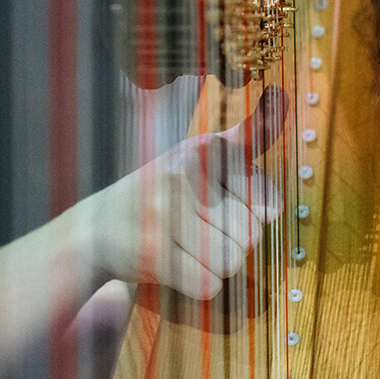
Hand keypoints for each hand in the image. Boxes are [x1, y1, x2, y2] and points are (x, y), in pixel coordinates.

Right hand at [91, 86, 286, 298]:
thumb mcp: (203, 155)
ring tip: (184, 246)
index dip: (252, 215)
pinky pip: (209, 285)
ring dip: (215, 265)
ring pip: (232, 262)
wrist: (97, 229)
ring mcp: (167, 211)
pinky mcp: (154, 250)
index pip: (270, 203)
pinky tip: (174, 264)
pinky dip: (197, 284)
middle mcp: (186, 173)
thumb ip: (249, 135)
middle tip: (194, 229)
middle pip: (252, 236)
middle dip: (231, 243)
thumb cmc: (164, 192)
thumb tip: (282, 93)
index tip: (218, 203)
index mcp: (206, 149)